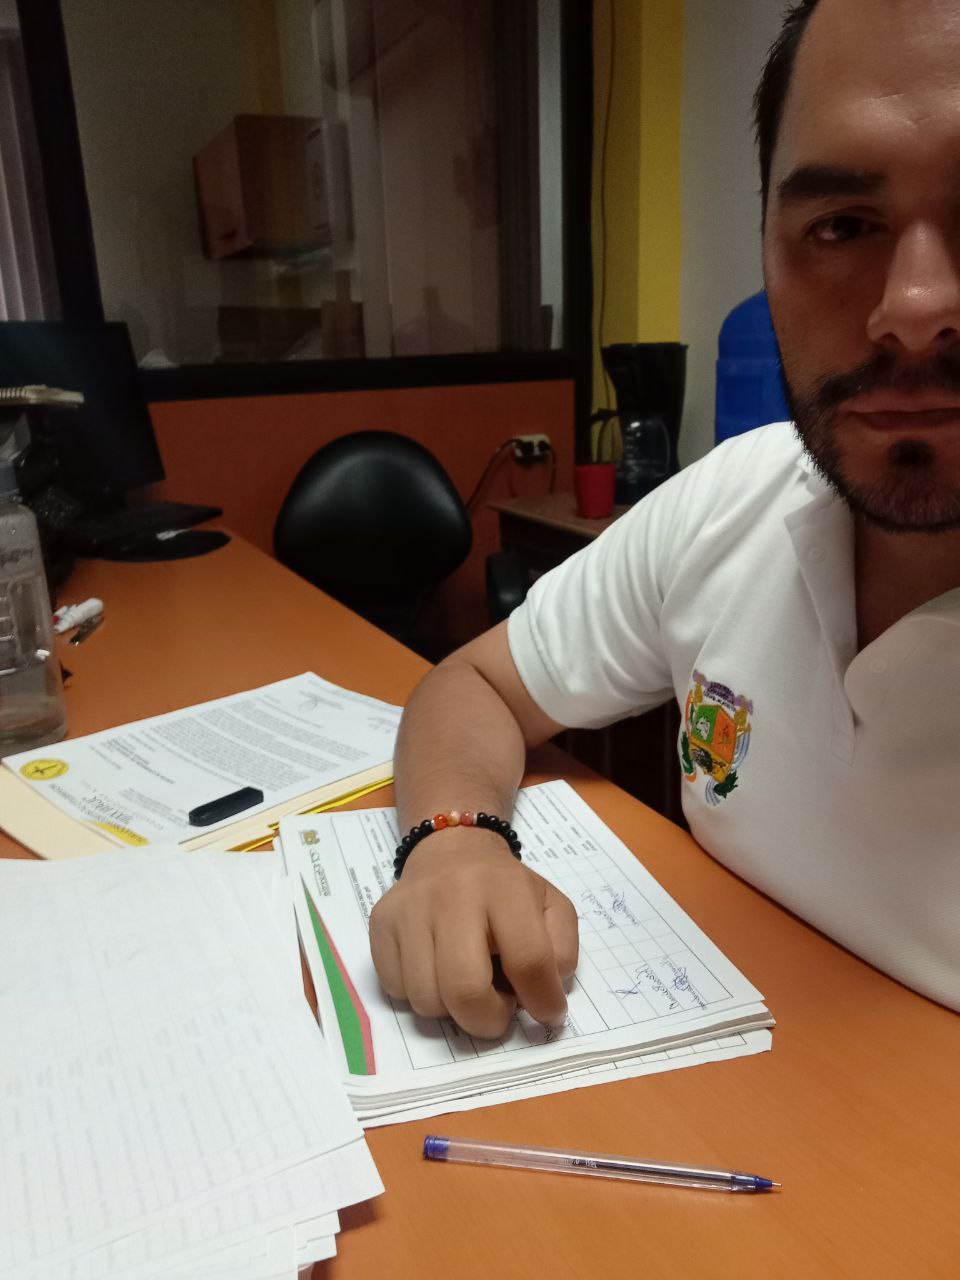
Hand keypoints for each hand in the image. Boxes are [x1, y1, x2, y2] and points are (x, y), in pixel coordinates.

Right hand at [370, 827, 578, 1038]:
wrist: (452, 850)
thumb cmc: (506, 889)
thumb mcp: (551, 905)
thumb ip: (561, 950)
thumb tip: (545, 1000)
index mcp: (503, 888)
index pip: (527, 960)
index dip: (542, 1000)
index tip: (547, 1012)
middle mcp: (451, 895)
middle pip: (464, 990)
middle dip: (487, 1020)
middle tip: (499, 1009)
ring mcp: (409, 910)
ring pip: (426, 999)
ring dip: (453, 1009)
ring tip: (469, 982)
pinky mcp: (381, 924)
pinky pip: (396, 989)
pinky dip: (421, 993)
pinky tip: (437, 969)